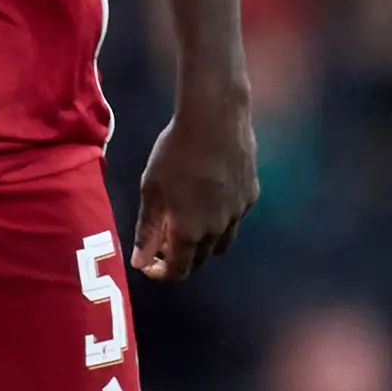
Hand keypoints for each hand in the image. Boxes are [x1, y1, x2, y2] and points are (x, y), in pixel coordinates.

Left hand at [129, 95, 256, 281]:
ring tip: (188, 219)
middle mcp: (217, 229)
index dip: (161, 272)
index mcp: (189, 232)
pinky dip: (220, 217)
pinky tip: (209, 194)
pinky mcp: (252, 195)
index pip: (178, 271)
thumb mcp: (152, 190)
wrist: (216, 117)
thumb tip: (140, 262)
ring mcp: (238, 213)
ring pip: (221, 241)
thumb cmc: (176, 151)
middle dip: (180, 256)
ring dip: (202, 240)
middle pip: (199, 259)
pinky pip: (234, 217)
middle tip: (164, 239)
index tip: (150, 262)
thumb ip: (147, 230)